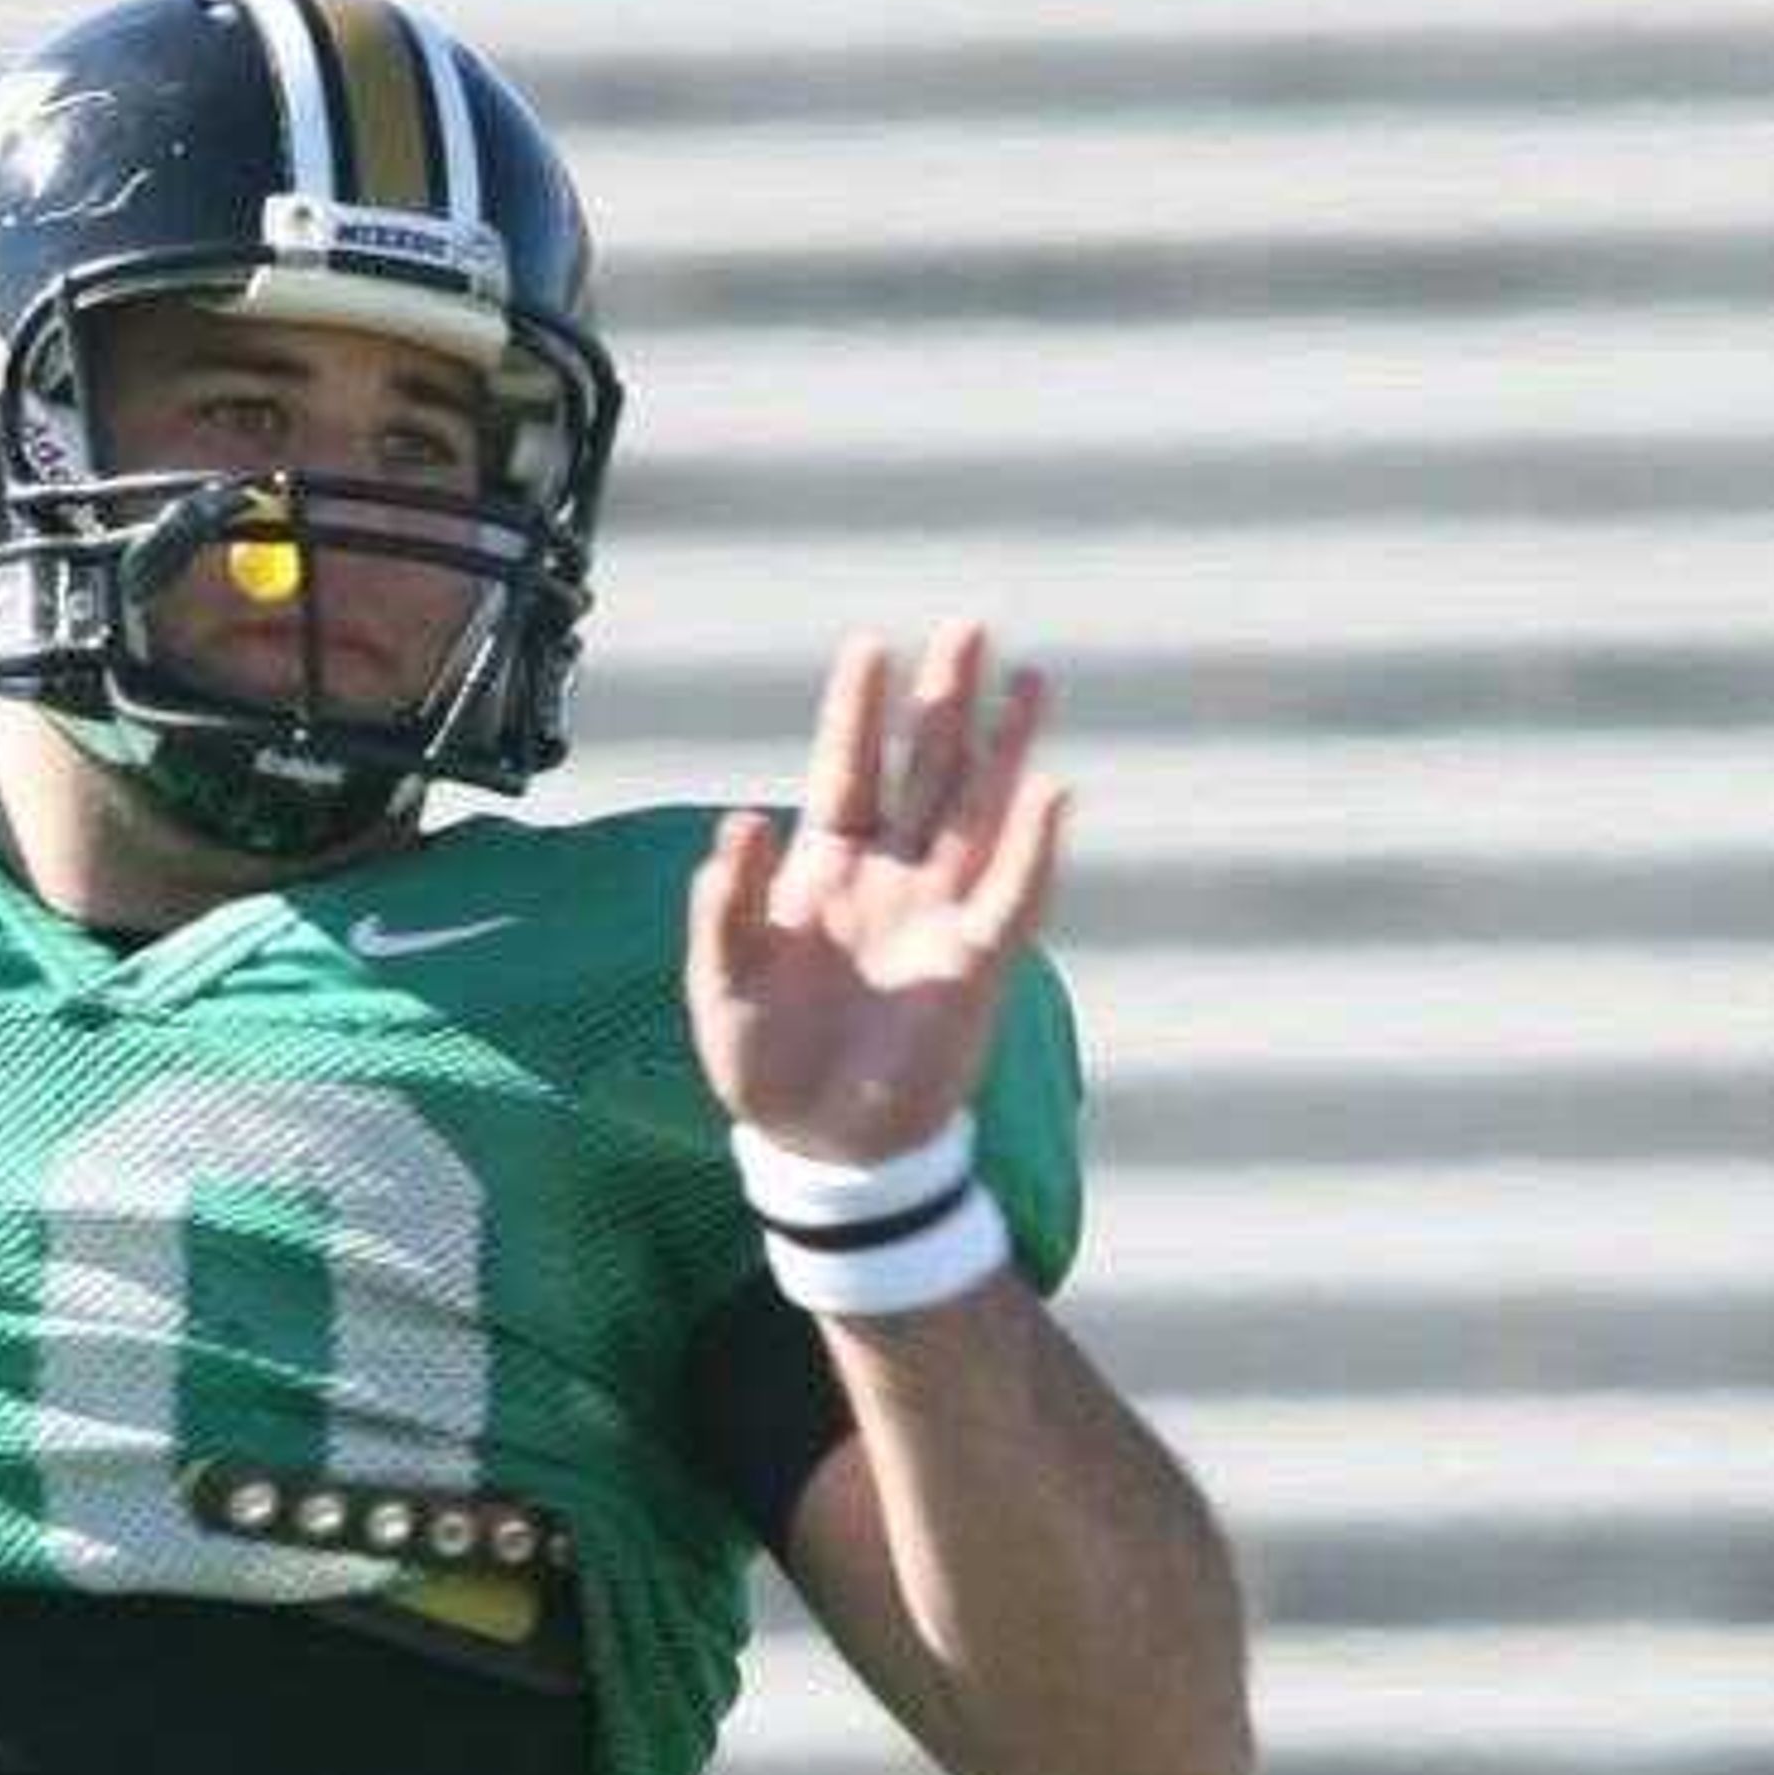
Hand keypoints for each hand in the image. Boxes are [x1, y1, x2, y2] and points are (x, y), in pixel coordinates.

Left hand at [683, 619, 1070, 1167]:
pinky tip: (1051, 790)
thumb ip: (723, 905)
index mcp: (823, 873)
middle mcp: (890, 879)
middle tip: (969, 627)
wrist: (821, 1146)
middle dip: (946, 703)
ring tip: (1031, 681)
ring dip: (1005, 750)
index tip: (871, 645)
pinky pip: (1013, 895)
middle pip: (925, 773)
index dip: (858, 713)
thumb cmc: (763, 1062)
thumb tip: (740, 821)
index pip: (845, 773)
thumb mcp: (722, 982)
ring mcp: (937, 916)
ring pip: (978, 814)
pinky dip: (1033, 845)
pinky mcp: (976, 965)